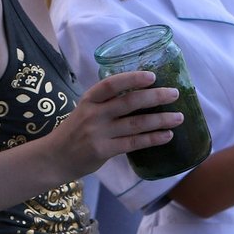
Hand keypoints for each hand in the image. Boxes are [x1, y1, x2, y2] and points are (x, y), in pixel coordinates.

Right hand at [44, 70, 181, 179]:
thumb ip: (109, 101)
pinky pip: (133, 143)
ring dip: (160, 120)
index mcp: (90, 98)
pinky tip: (166, 135)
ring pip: (136, 124)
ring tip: (179, 117)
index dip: (132, 78)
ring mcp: (98, 133)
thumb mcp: (87, 109)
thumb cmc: (77, 130)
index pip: (111, 84)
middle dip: (155, 97)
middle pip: (129, 102)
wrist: (54, 158)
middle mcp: (93, 114)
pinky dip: (152, 138)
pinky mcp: (103, 151)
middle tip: (175, 94)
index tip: (152, 76)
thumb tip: (145, 90)